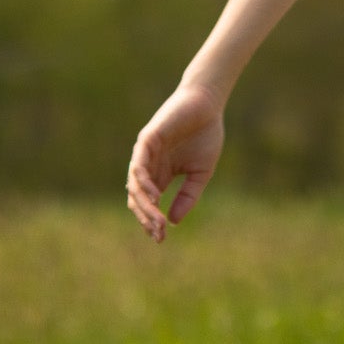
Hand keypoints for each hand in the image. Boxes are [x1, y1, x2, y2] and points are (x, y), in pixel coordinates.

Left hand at [126, 84, 225, 242]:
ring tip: (156, 220)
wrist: (208, 104)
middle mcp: (149, 166)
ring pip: (135, 185)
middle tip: (158, 234)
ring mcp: (145, 153)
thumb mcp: (200, 173)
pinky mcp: (147, 140)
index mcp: (160, 174)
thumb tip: (172, 222)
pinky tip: (154, 196)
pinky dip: (143, 182)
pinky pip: (139, 165)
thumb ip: (187, 196)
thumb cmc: (205, 134)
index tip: (162, 239)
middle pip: (137, 198)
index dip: (152, 221)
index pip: (148, 203)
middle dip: (146, 218)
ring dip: (144, 205)